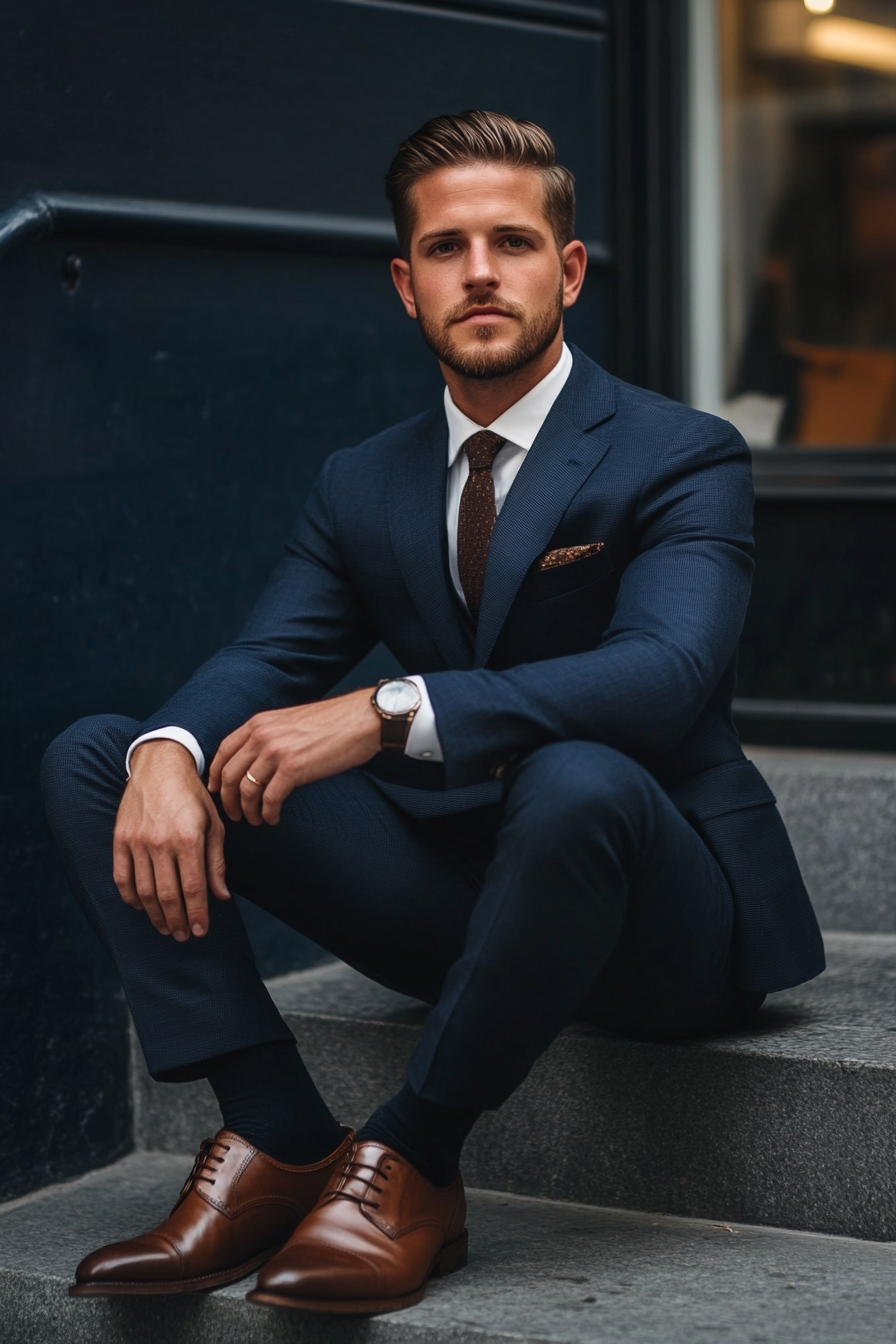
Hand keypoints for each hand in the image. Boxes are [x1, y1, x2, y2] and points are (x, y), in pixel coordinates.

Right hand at [113, 739, 228, 939]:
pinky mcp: (120, 839)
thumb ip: (216, 862)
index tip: (201, 931)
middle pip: (167, 894)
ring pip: (144, 891)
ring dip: (155, 915)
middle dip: (177, 920)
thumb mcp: (214, 824)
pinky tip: (141, 908)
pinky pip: (121, 877)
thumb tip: (221, 896)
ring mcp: (136, 842)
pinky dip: (130, 897)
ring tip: (166, 928)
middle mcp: (160, 842)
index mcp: (187, 838)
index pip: (193, 887)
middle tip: (183, 936)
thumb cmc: (192, 795)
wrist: (158, 765)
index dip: (197, 913)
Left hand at [208, 688, 380, 825]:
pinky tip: (273, 818)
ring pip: (246, 790)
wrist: (361, 720)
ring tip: (255, 820)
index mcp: (259, 722)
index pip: (223, 751)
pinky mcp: (293, 769)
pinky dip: (268, 813)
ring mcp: (276, 752)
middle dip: (228, 800)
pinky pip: (269, 799)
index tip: (216, 791)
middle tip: (234, 815)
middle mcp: (262, 735)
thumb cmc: (333, 723)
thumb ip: (269, 737)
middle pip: (229, 774)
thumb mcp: (290, 722)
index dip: (214, 775)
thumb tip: (257, 762)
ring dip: (248, 811)